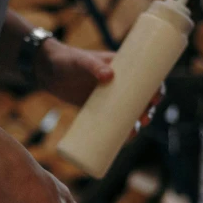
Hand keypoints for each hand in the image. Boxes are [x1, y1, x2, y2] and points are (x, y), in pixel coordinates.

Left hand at [34, 39, 164, 125]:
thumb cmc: (67, 59)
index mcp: (121, 68)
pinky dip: (118, 132)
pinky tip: (123, 142)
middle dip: (146, 111)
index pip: (145, 78)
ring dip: (135, 125)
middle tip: (144, 119)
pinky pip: (111, 122)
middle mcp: (118, 84)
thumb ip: (93, 66)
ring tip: (133, 134)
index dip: (156, 88)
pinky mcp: (94, 109)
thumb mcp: (81, 61)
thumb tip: (109, 76)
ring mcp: (107, 98)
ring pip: (127, 113)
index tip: (157, 97)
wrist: (46, 70)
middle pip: (140, 100)